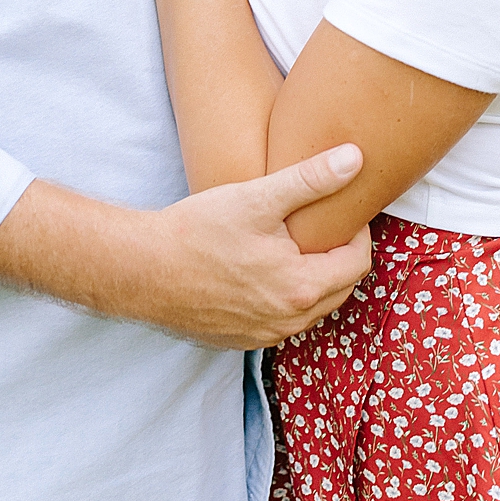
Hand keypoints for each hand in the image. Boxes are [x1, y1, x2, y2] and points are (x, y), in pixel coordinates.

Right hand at [0, 145, 373, 349]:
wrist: (141, 270)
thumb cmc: (197, 232)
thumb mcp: (257, 197)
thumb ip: (311, 179)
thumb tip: (355, 159)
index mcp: (302, 288)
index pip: (358, 262)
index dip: (356, 232)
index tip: (339, 210)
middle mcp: (289, 321)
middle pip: (339, 288)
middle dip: (338, 256)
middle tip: (320, 224)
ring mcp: (265, 335)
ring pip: (311, 307)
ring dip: (313, 278)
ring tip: (294, 244)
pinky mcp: (241, 341)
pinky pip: (281, 320)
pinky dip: (284, 297)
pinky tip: (264, 271)